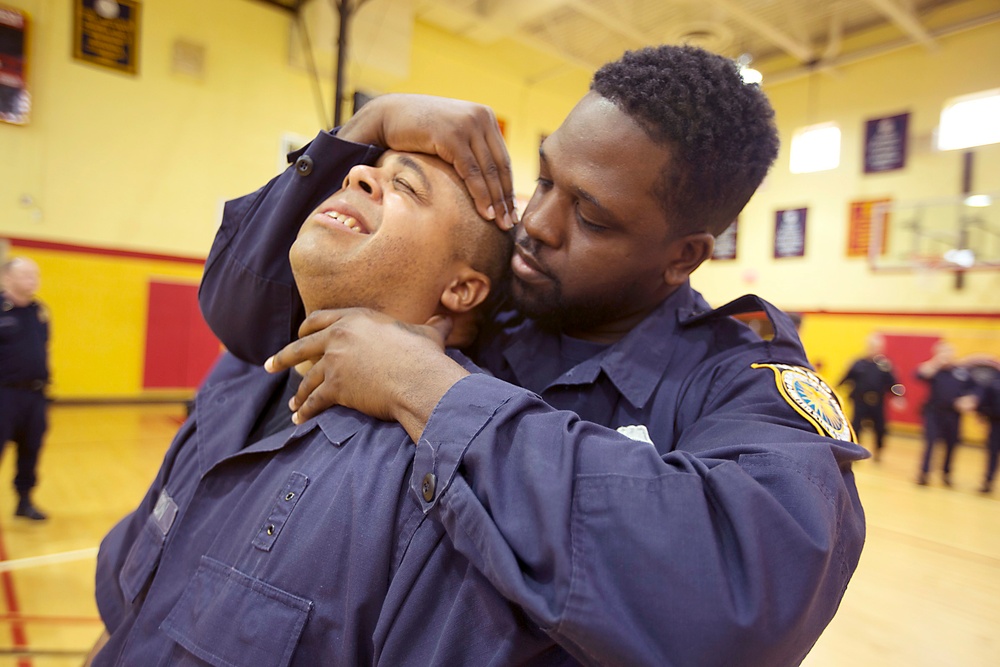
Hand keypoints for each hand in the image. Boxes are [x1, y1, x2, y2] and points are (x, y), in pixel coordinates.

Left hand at [264, 308, 470, 441]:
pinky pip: (314, 401)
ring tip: (292, 404)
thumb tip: (449, 318)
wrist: (418, 378)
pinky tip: (298, 418)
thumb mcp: (428, 333)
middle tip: (270, 366)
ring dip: (298, 393)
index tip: (299, 335)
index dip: (307, 328)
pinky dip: (305, 410)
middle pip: (301, 347)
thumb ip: (432, 325)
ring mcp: (334, 362)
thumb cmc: (424, 355)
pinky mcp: (335, 387)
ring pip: (307, 379)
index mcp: (356, 318)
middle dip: (283, 358)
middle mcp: (339, 336)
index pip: (321, 319)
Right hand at [338, 94, 516, 229]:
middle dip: (506, 198)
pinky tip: (486, 213)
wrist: (387, 116)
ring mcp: (467, 124)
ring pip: (488, 171)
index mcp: (484, 116)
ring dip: (496, 201)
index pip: (503, 159)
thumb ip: (469, 149)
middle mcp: (480, 117)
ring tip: (501, 223)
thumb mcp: (451, 135)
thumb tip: (484, 178)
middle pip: (500, 166)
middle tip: (511, 223)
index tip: (512, 210)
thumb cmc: (416, 130)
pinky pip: (471, 172)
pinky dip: (481, 195)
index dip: (509, 187)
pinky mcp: (452, 135)